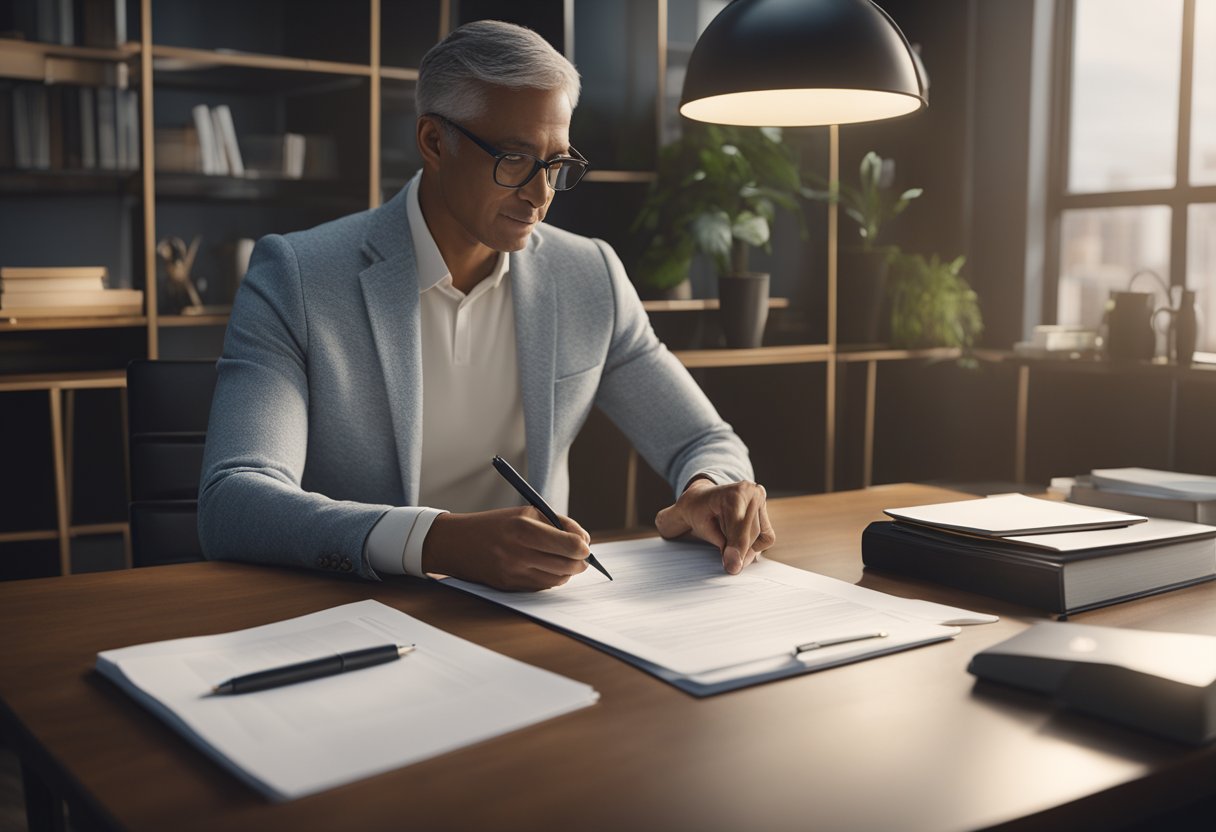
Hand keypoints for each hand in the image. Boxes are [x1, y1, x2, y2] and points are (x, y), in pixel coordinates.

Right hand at [421, 507, 590, 590]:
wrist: (457, 543)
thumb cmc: (496, 524)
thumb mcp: (526, 513)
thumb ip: (557, 523)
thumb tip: (583, 540)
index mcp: (524, 529)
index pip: (569, 545)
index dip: (583, 547)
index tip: (585, 545)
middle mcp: (519, 553)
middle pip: (567, 566)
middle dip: (580, 561)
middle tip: (582, 556)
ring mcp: (514, 573)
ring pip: (558, 579)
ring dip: (567, 571)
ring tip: (563, 559)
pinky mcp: (510, 586)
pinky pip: (542, 586)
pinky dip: (551, 578)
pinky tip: (546, 567)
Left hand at [654, 479, 775, 574]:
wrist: (701, 499)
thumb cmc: (697, 510)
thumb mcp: (701, 525)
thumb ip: (718, 542)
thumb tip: (734, 564)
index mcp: (734, 492)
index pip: (740, 526)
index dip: (737, 548)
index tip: (733, 568)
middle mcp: (752, 492)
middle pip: (752, 533)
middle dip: (741, 553)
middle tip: (730, 568)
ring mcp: (761, 499)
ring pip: (760, 537)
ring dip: (744, 548)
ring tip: (727, 548)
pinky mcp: (765, 511)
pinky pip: (766, 537)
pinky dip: (753, 545)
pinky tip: (737, 542)